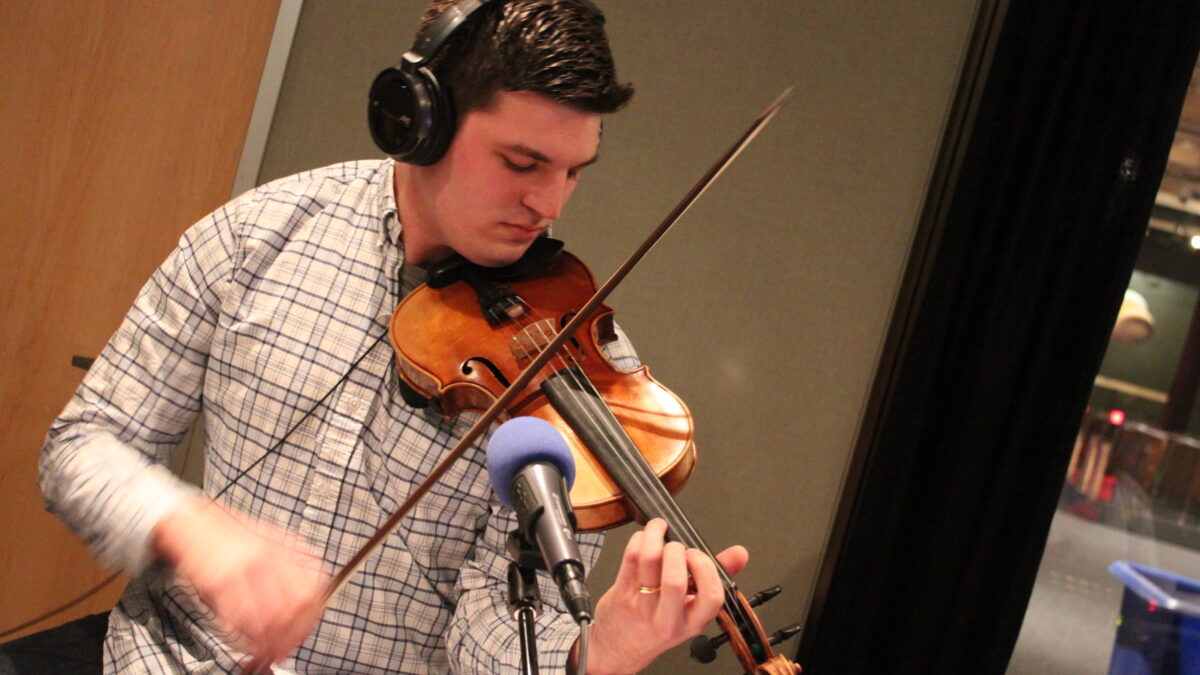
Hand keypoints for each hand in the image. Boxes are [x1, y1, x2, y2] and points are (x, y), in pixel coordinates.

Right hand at [152, 498, 327, 665]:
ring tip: (265, 654)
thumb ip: (291, 570)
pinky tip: (244, 644)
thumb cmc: (229, 537)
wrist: (191, 524)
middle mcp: (269, 558)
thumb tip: (308, 603)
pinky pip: (239, 618)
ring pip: (271, 617)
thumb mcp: (270, 544)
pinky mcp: (219, 583)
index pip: (313, 588)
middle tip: (284, 650)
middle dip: (292, 635)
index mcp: (286, 548)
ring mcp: (245, 570)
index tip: (305, 631)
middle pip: (296, 606)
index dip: (312, 616)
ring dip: (269, 643)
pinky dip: (244, 638)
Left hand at [583, 518, 748, 674]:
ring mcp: (642, 608)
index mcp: (692, 622)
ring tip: (659, 529)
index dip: (705, 568)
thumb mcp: (690, 610)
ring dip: (655, 536)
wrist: (621, 648)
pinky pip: (630, 559)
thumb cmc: (658, 625)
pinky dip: (639, 540)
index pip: (711, 597)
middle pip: (674, 580)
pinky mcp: (620, 596)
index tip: (696, 556)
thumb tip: (739, 554)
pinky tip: (643, 538)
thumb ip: (714, 578)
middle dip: (677, 550)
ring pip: (649, 562)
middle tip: (676, 546)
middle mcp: (667, 619)